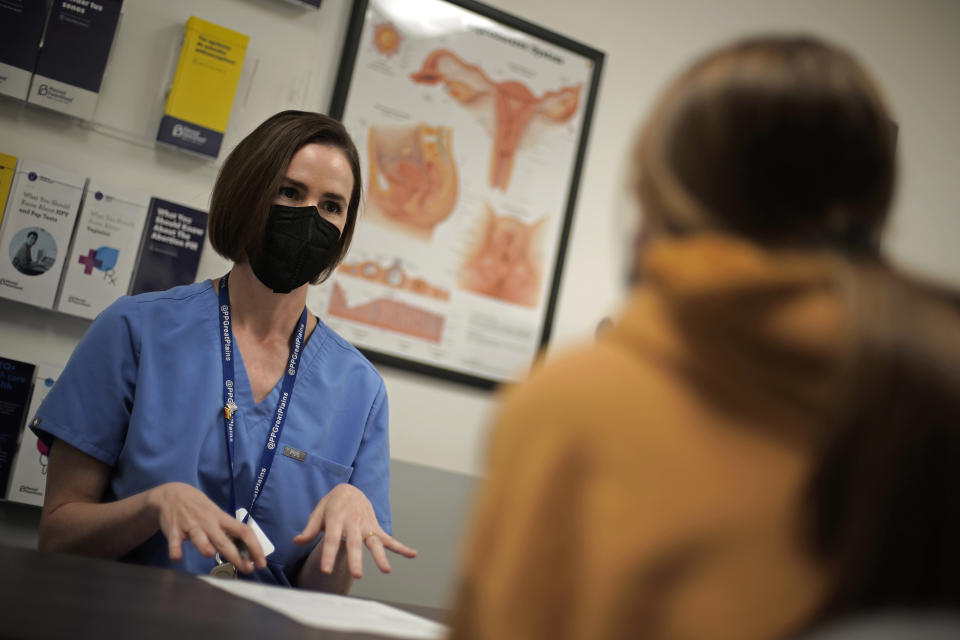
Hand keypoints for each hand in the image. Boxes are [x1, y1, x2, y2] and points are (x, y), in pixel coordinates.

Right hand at [147, 482, 266, 572]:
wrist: (173, 494)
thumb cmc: (200, 509)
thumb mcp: (216, 515)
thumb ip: (226, 532)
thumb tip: (244, 551)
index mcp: (222, 519)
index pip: (244, 531)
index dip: (255, 546)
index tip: (261, 562)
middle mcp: (209, 522)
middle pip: (224, 540)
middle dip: (236, 556)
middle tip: (247, 569)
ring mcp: (191, 525)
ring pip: (199, 537)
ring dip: (204, 545)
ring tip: (209, 554)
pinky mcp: (173, 529)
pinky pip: (174, 540)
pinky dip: (175, 549)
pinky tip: (176, 557)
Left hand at [293, 484, 416, 578]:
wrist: (351, 489)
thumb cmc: (332, 504)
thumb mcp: (318, 512)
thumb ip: (309, 529)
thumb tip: (296, 542)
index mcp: (336, 519)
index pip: (330, 540)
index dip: (327, 555)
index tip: (326, 570)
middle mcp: (353, 523)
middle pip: (354, 544)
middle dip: (355, 559)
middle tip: (357, 575)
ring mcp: (366, 525)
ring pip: (374, 542)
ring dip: (380, 556)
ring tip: (386, 570)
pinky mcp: (375, 528)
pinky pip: (389, 539)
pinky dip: (401, 547)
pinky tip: (413, 554)